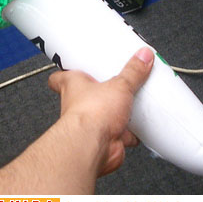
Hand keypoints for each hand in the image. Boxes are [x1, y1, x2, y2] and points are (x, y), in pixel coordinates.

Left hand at [48, 47, 153, 176]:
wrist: (93, 145)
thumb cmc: (91, 113)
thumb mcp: (118, 84)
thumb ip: (132, 71)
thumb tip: (142, 56)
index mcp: (73, 85)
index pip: (61, 76)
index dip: (67, 71)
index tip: (76, 66)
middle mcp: (78, 105)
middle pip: (88, 95)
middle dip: (101, 92)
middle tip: (114, 83)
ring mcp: (90, 123)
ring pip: (104, 115)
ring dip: (117, 112)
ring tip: (132, 102)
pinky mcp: (105, 138)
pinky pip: (119, 133)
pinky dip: (130, 131)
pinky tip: (140, 126)